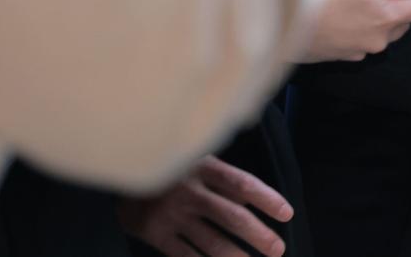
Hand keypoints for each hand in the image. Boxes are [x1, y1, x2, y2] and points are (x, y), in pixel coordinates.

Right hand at [116, 155, 291, 256]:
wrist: (123, 176)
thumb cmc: (173, 171)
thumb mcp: (198, 162)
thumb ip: (224, 180)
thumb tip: (255, 202)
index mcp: (205, 167)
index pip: (244, 184)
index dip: (268, 199)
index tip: (287, 214)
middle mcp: (191, 191)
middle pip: (233, 217)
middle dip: (259, 236)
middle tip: (278, 250)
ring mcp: (172, 215)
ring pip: (212, 242)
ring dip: (237, 256)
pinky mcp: (155, 234)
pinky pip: (187, 256)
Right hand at [298, 0, 410, 62]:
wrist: (277, 23)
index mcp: (389, 18)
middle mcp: (380, 40)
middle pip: (406, 18)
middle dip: (398, 0)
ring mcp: (361, 50)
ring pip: (383, 29)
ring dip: (376, 13)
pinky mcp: (343, 55)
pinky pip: (362, 38)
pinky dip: (357, 25)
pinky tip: (337, 14)